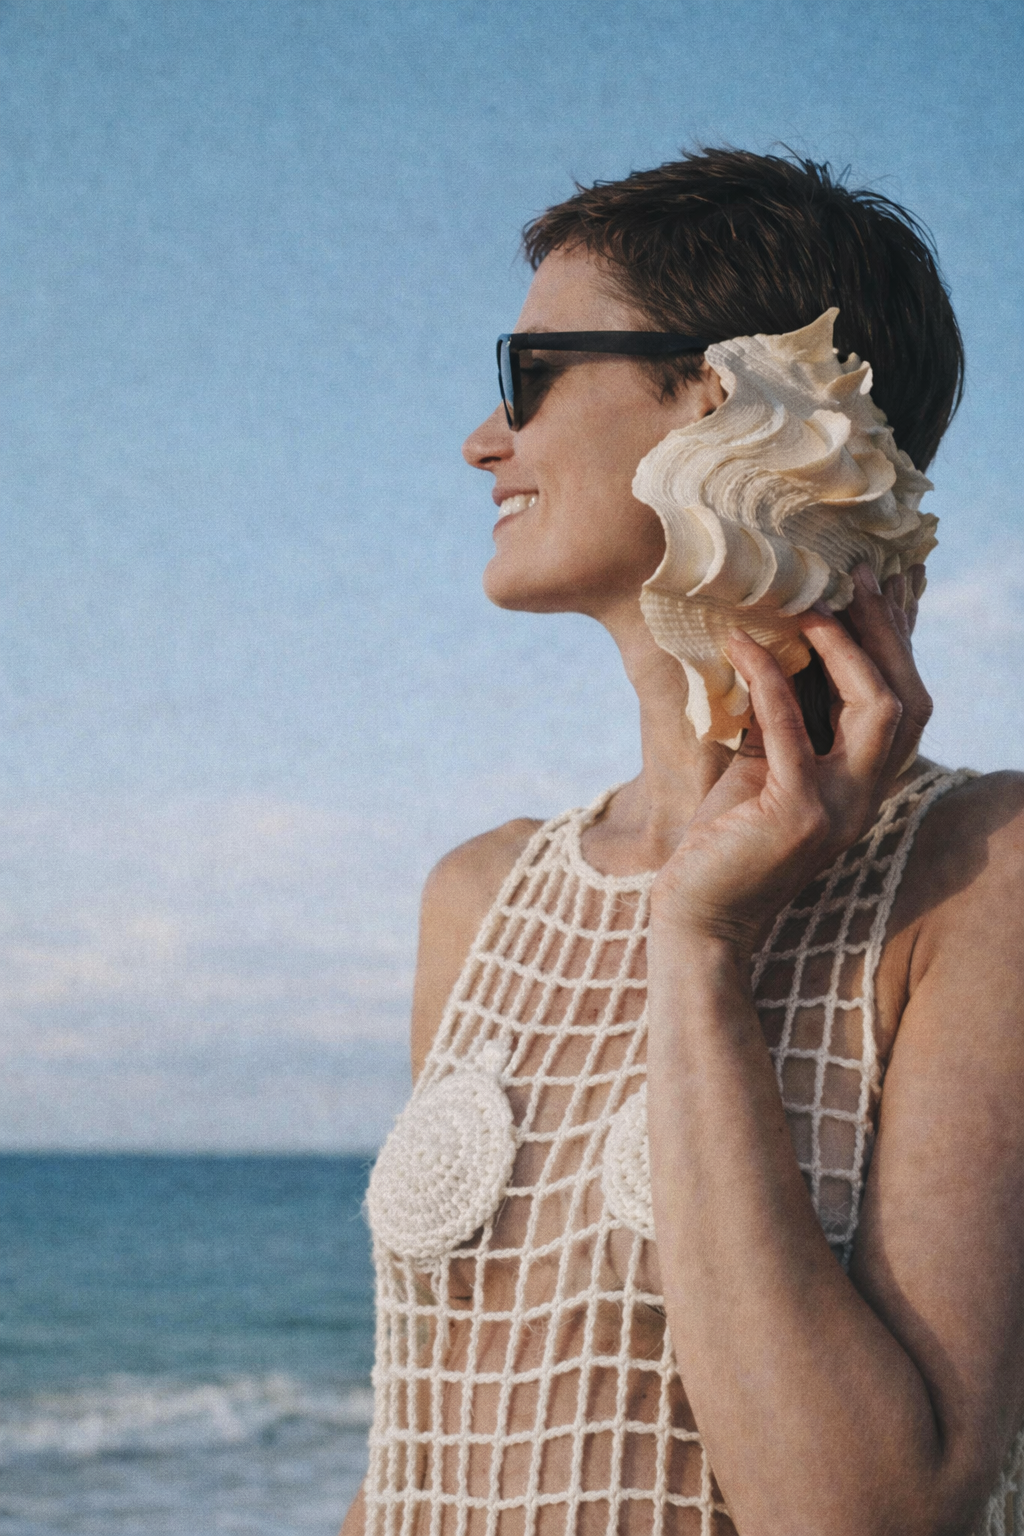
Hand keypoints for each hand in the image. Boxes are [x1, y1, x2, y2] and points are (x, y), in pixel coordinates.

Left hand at [650, 564, 932, 953]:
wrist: (699, 917)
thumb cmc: (724, 841)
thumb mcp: (763, 766)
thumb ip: (784, 717)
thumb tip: (777, 642)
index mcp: (865, 785)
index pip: (905, 703)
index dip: (898, 642)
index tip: (880, 583)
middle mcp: (866, 797)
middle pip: (909, 699)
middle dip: (887, 631)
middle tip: (854, 574)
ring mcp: (839, 809)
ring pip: (878, 709)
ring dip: (847, 647)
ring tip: (810, 602)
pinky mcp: (796, 814)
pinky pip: (792, 729)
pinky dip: (770, 680)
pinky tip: (742, 645)